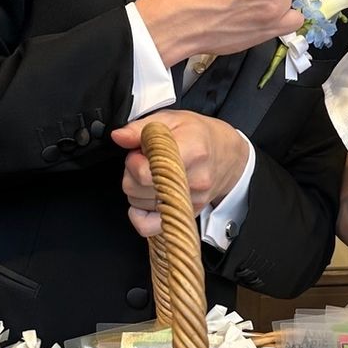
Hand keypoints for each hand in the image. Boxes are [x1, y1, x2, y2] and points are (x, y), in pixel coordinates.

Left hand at [111, 111, 249, 236]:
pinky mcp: (188, 214)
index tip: (138, 152)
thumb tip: (119, 137)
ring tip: (151, 175)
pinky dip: (140, 216)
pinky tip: (144, 202)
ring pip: (139, 204)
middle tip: (144, 161)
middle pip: (138, 188)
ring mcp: (192, 200)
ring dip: (136, 190)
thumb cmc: (199, 135)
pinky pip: (151, 227)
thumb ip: (141, 128)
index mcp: (191, 151)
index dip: (133, 160)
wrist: (228, 154)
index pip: (147, 171)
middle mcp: (194, 179)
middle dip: (132, 173)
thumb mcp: (171, 120)